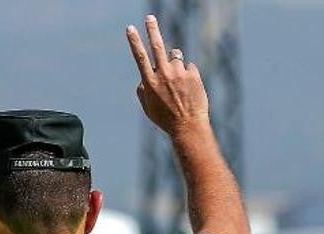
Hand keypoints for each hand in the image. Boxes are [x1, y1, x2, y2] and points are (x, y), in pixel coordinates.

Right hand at [126, 15, 210, 137]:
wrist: (188, 126)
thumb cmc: (165, 119)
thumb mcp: (147, 108)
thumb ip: (142, 91)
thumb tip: (142, 78)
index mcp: (150, 82)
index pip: (140, 57)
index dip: (134, 41)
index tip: (130, 28)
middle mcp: (163, 74)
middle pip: (157, 46)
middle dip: (152, 30)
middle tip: (150, 18)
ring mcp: (179, 73)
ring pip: (175, 58)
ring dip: (175, 65)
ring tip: (178, 84)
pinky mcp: (193, 74)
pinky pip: (189, 68)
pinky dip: (188, 75)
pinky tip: (189, 89)